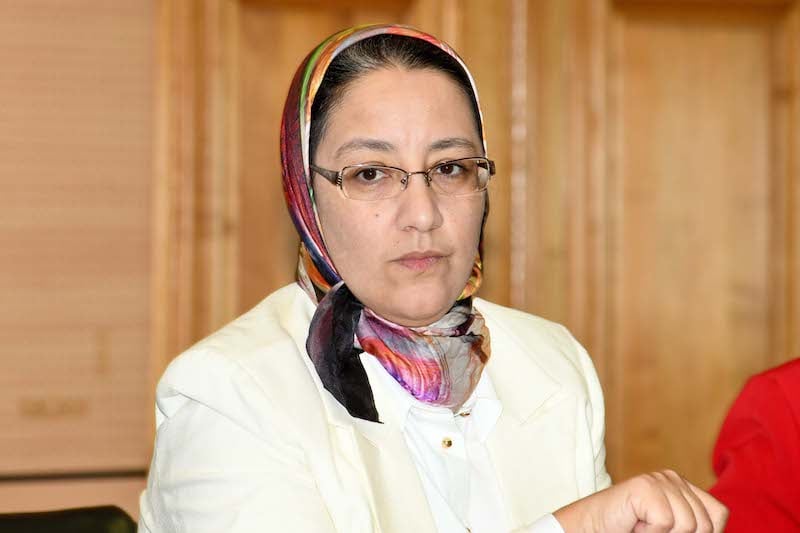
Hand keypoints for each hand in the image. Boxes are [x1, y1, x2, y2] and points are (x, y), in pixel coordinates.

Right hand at [553, 470, 727, 531]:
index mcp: (683, 488)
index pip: (718, 514)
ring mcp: (659, 480)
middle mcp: (674, 478)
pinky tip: (634, 524)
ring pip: (688, 525)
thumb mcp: (669, 530)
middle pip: (706, 524)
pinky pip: (666, 522)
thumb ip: (692, 528)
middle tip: (651, 531)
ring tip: (641, 527)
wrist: (590, 529)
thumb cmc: (627, 531)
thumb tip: (713, 532)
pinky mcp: (645, 487)